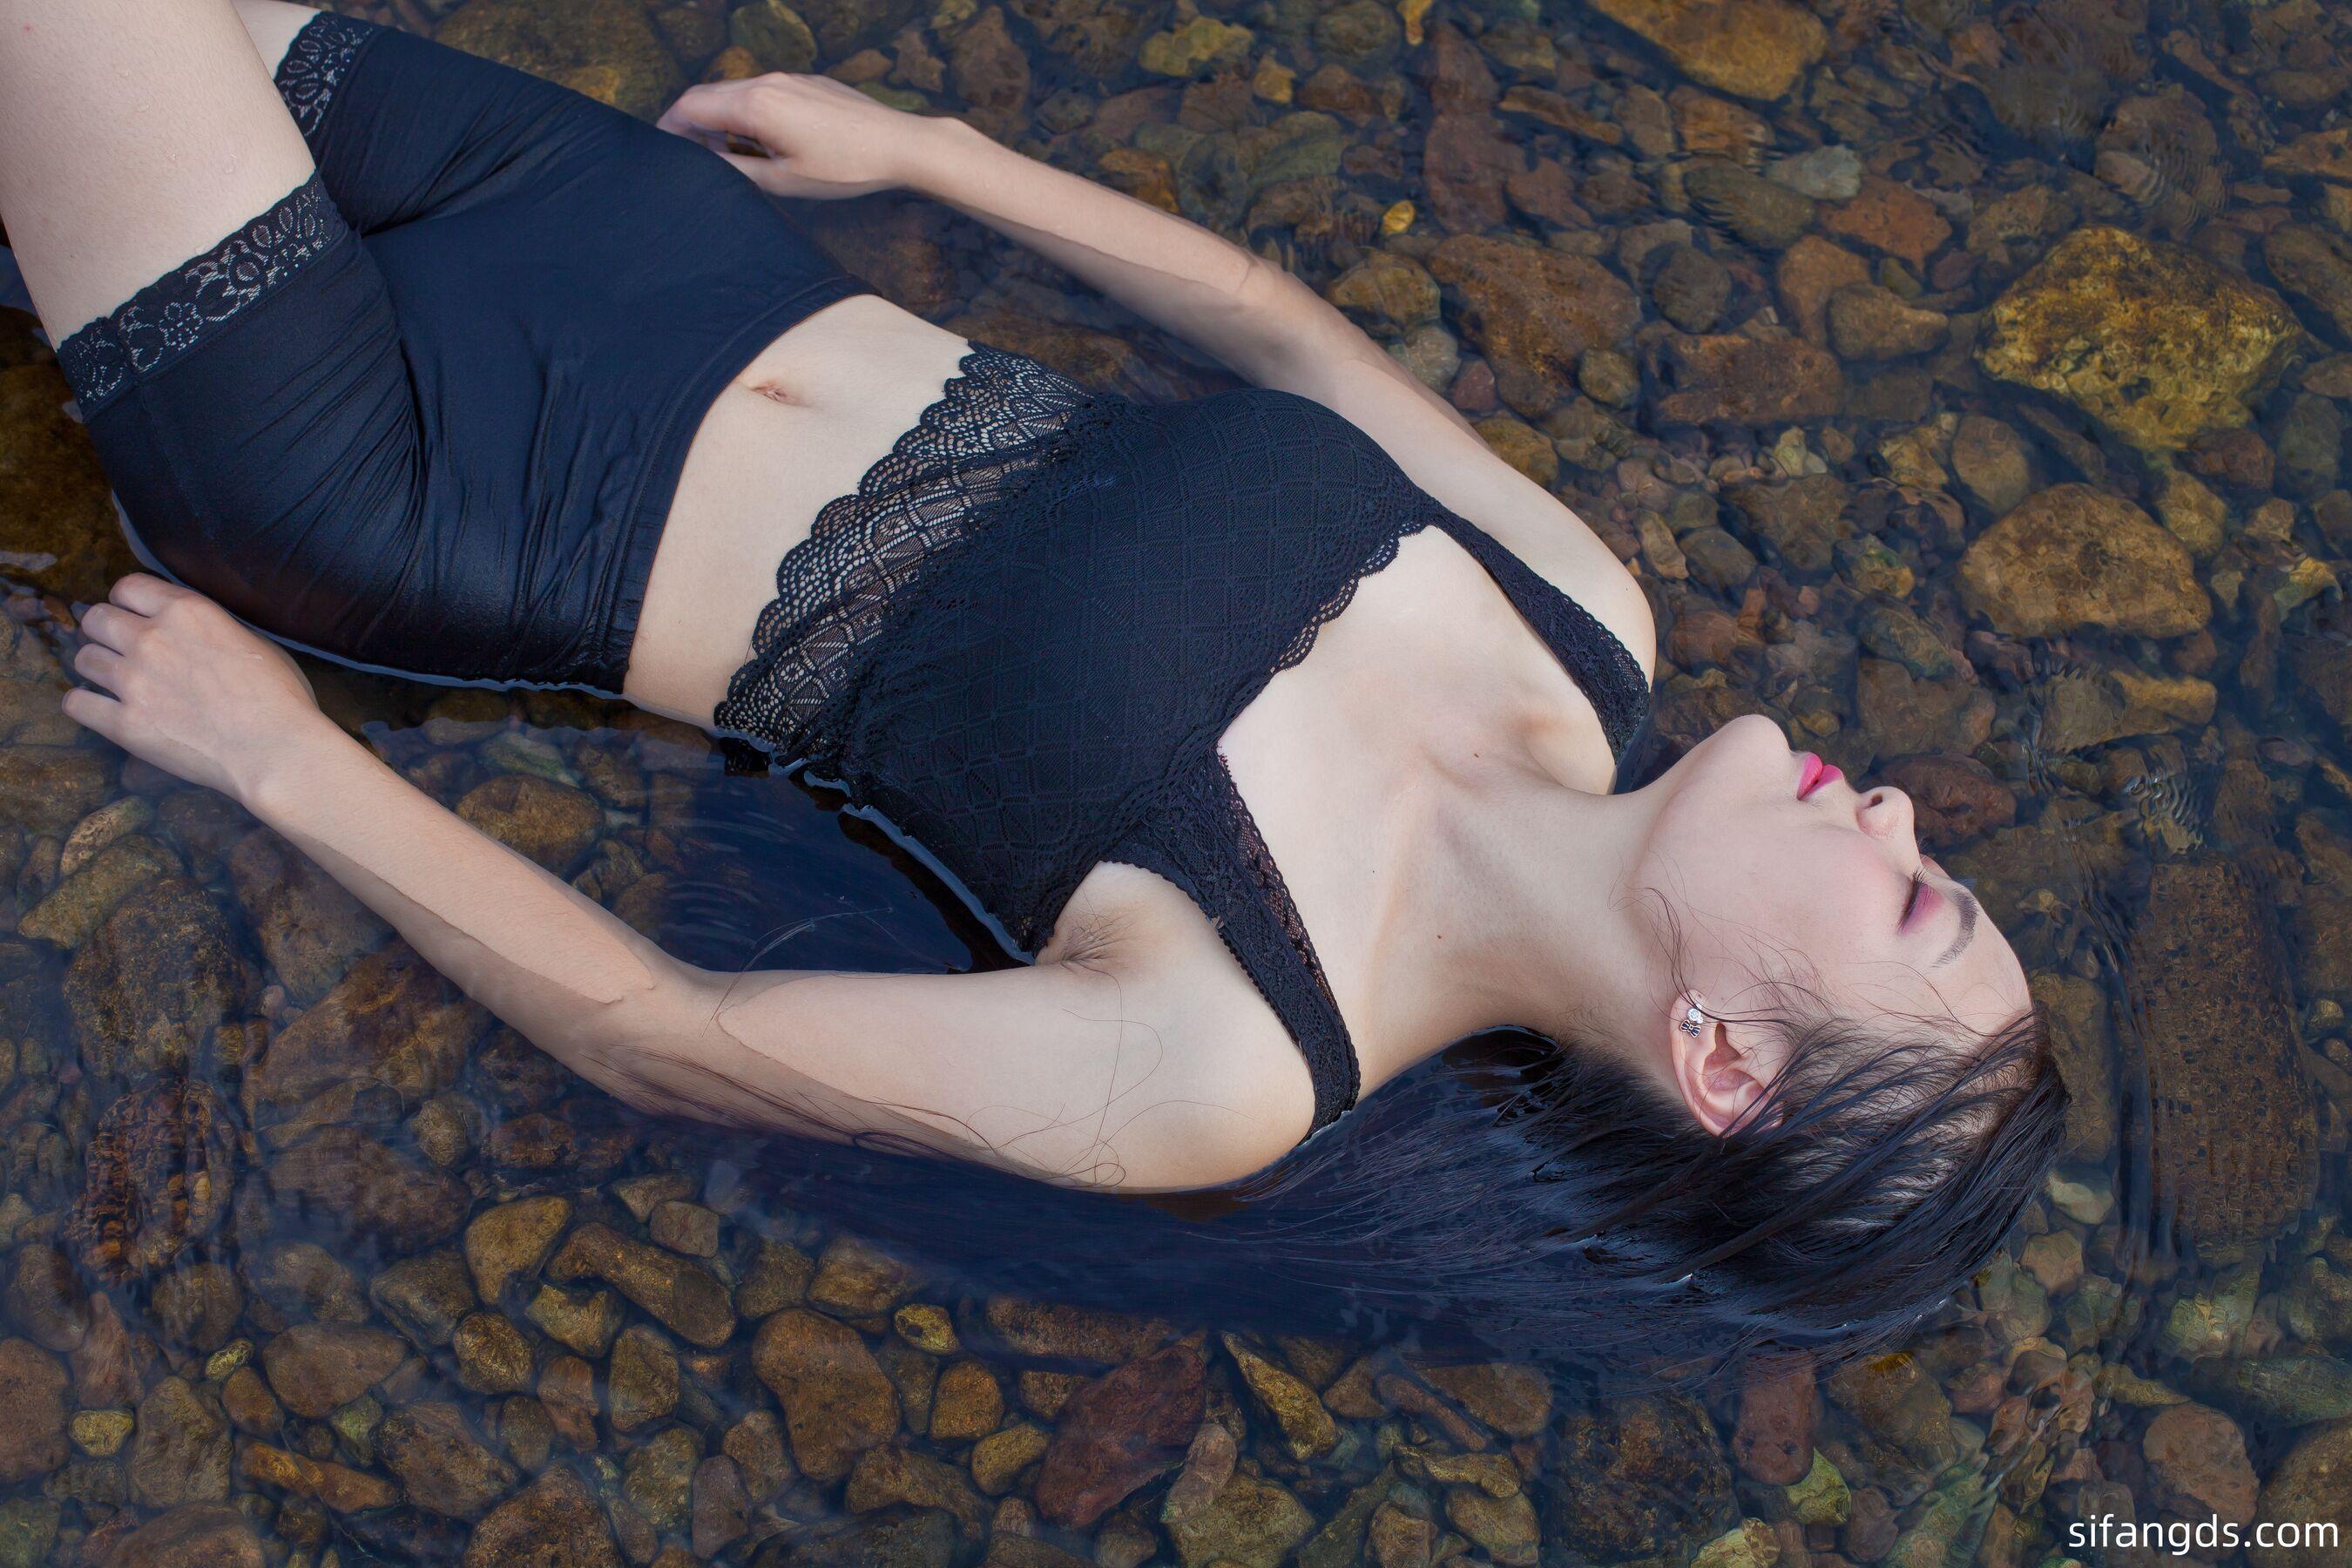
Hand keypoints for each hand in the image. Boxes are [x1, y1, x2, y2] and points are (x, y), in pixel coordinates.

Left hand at [62, 574, 332, 807]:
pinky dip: (85, 705)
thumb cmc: (280, 698)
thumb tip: (193, 632)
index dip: (128, 601)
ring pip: (84, 659)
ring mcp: (132, 681)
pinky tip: (101, 709)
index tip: (136, 615)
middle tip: (122, 649)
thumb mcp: (255, 642)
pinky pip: (75, 704)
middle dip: (105, 631)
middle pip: (96, 618)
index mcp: (186, 612)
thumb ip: (212, 628)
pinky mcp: (123, 723)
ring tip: (118, 682)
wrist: (275, 751)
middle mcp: (150, 638)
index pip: (127, 586)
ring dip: (98, 668)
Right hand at [656, 73, 950, 198]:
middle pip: (709, 94)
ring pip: (737, 91)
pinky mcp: (808, 83)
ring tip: (728, 155)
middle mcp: (767, 82)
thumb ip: (736, 170)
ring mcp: (789, 78)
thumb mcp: (783, 180)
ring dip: (721, 118)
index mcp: (755, 104)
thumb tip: (704, 167)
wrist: (900, 145)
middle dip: (691, 123)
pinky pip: (764, 91)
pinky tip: (763, 142)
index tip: (664, 152)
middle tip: (690, 157)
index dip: (670, 129)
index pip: (690, 106)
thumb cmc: (846, 168)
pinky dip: (749, 112)